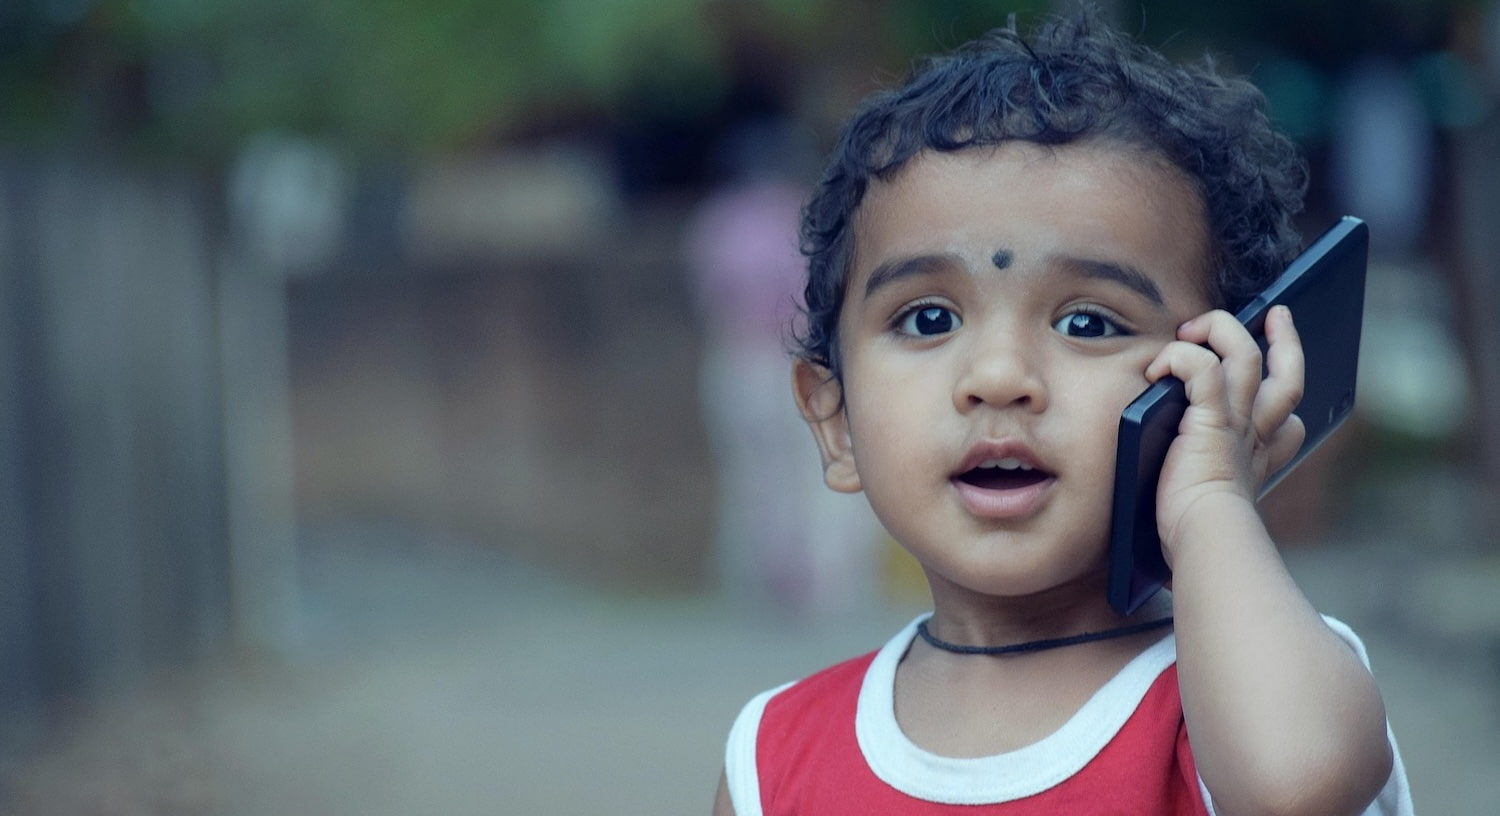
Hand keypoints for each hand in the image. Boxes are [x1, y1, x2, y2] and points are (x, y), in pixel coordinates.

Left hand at [1144, 306, 1305, 563]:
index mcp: (1256, 459)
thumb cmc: (1197, 536)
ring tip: (1193, 328)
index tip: (1281, 412)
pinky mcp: (1212, 417)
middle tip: (1275, 315)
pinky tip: (1159, 367)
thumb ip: (1200, 494)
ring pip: (1245, 352)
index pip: (1288, 426)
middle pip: (1288, 375)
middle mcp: (1255, 435)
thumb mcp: (1208, 511)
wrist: (1205, 540)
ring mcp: (1237, 422)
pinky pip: (1204, 366)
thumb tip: (1178, 508)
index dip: (1286, 410)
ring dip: (1221, 330)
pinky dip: (1182, 356)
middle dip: (1285, 340)